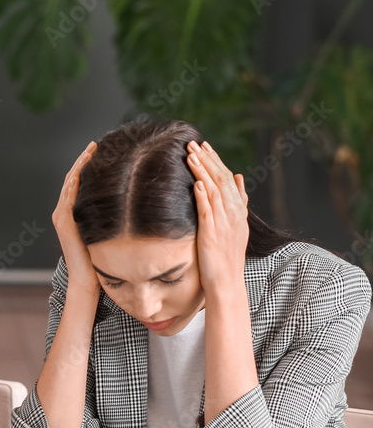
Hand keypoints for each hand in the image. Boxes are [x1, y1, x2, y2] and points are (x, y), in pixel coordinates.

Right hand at [52, 142, 99, 296]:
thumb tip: (131, 201)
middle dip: (84, 159)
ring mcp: (62, 215)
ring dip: (81, 163)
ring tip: (93, 148)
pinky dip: (77, 177)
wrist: (88, 281)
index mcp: (73, 214)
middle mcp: (64, 212)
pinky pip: (70, 193)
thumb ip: (110, 216)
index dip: (89, 165)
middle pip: (73, 177)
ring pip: (70, 181)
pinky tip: (87, 165)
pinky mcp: (63, 220)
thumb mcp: (107, 232)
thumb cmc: (101, 261)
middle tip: (97, 143)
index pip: (79, 183)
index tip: (102, 151)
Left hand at [185, 141, 249, 294]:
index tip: (205, 146)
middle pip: (221, 181)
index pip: (228, 179)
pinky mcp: (212, 235)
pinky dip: (202, 197)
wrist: (227, 284)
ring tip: (190, 156)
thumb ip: (238, 201)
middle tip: (193, 143)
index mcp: (238, 211)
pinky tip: (195, 184)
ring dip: (202, 172)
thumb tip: (239, 177)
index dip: (216, 161)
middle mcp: (234, 215)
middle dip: (207, 160)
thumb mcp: (235, 226)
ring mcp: (224, 224)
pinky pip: (208, 213)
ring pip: (214, 192)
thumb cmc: (226, 257)